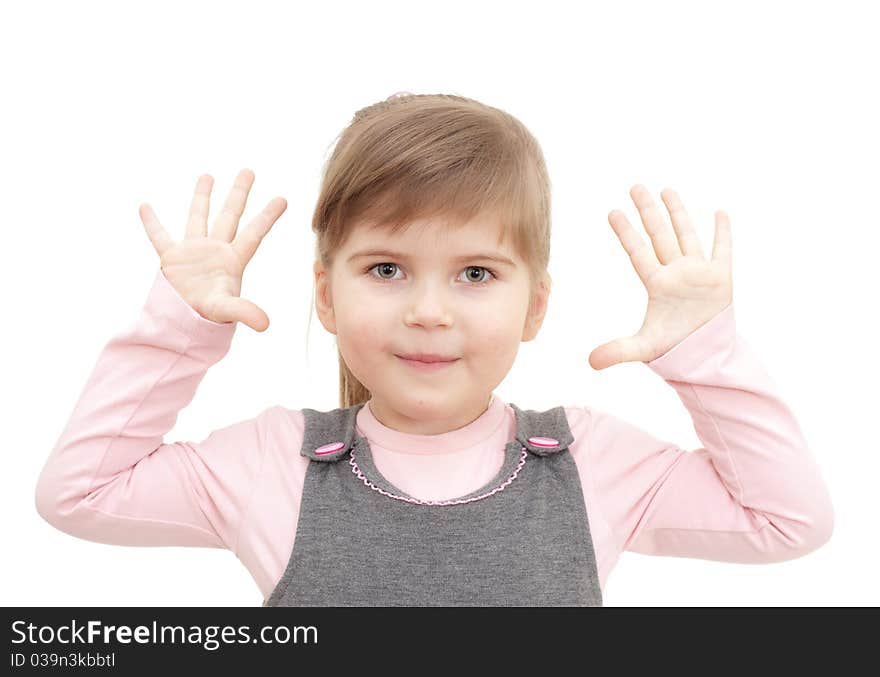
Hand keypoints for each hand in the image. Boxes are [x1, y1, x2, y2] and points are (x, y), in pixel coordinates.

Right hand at [139, 169, 286, 331]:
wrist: (183, 326)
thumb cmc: (209, 317)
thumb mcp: (227, 310)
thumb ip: (244, 312)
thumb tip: (265, 324)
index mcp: (232, 260)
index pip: (254, 233)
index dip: (267, 216)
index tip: (283, 199)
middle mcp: (215, 251)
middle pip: (230, 216)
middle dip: (239, 194)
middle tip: (249, 171)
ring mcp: (193, 252)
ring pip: (198, 217)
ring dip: (202, 197)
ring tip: (208, 175)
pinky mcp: (171, 259)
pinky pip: (159, 236)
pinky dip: (151, 223)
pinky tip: (145, 206)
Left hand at [588, 185, 732, 369]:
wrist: (703, 355)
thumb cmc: (672, 347)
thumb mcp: (644, 348)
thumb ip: (618, 351)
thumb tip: (589, 363)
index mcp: (657, 284)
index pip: (638, 252)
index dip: (626, 233)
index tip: (612, 212)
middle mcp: (676, 272)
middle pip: (659, 235)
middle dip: (648, 211)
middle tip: (635, 187)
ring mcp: (698, 273)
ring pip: (686, 235)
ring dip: (678, 213)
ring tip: (666, 190)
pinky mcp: (721, 278)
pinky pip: (723, 250)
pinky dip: (723, 232)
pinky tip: (719, 212)